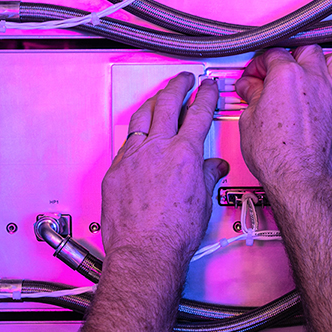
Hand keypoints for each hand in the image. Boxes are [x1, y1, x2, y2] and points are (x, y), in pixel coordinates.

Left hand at [101, 73, 227, 266]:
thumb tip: (214, 167)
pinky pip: (127, 142)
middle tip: (184, 79)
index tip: (207, 87)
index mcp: (185, 154)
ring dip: (154, 101)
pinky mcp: (116, 170)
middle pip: (168, 104)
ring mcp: (134, 157)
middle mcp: (158, 149)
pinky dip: (136, 133)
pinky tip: (139, 134)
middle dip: (178, 85)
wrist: (145, 252)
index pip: (198, 113)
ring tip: (160, 96)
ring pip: (143, 116)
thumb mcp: (202, 202)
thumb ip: (207, 176)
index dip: (205, 95)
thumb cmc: (174, 235)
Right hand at [236, 46, 331, 195]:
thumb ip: (252, 97)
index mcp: (287, 75)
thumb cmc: (276, 156)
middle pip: (307, 49)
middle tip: (281, 70)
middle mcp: (314, 79)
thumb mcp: (249, 120)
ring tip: (316, 70)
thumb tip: (250, 89)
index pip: (272, 54)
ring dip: (328, 61)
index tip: (255, 77)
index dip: (260, 65)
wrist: (298, 179)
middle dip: (293, 56)